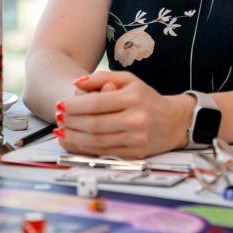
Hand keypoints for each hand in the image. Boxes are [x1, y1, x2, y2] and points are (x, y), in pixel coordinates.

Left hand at [54, 71, 193, 158]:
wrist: (174, 122)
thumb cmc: (147, 98)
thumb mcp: (129, 80)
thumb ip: (101, 78)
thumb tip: (76, 84)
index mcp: (134, 98)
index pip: (96, 103)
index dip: (74, 105)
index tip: (60, 104)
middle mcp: (136, 119)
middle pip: (94, 124)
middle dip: (71, 122)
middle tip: (58, 118)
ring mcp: (136, 139)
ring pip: (97, 142)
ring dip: (74, 138)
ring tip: (61, 132)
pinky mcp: (135, 154)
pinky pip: (104, 153)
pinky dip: (85, 149)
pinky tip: (74, 142)